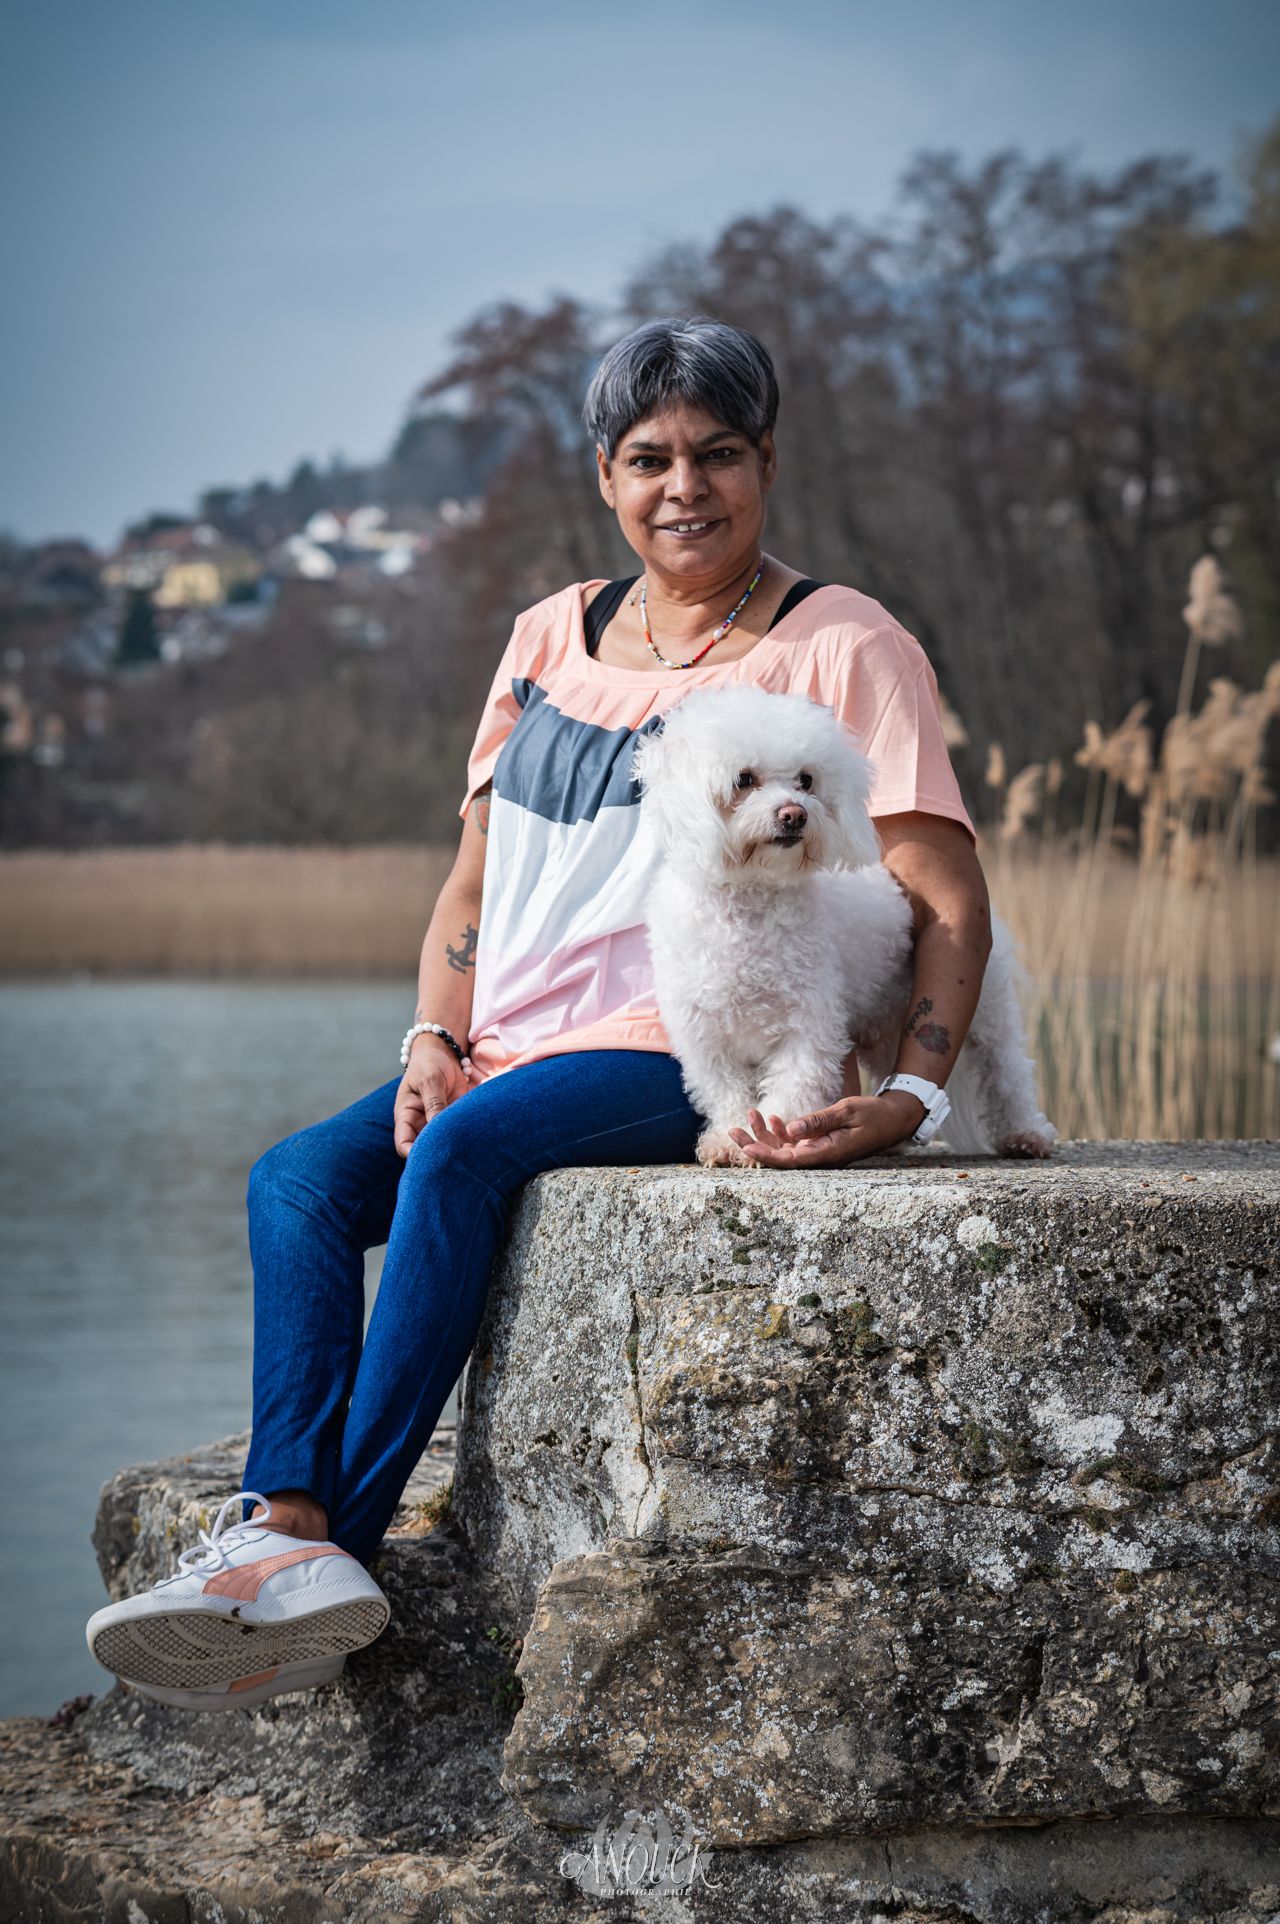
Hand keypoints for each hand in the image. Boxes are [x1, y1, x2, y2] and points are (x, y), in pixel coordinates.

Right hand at [394, 1034, 471, 1157]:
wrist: (443, 1051)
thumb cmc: (429, 1063)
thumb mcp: (430, 1080)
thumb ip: (434, 1103)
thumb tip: (439, 1130)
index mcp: (406, 1115)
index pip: (403, 1143)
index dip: (412, 1154)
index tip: (428, 1158)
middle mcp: (419, 1123)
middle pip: (423, 1148)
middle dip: (435, 1154)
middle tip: (452, 1158)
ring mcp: (436, 1122)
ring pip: (441, 1142)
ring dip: (451, 1146)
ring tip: (465, 1148)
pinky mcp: (452, 1118)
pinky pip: (457, 1132)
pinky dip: (464, 1136)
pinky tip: (474, 1138)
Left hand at [727, 1091, 926, 1166]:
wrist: (894, 1118)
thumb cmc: (874, 1114)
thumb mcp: (847, 1111)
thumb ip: (819, 1121)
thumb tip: (791, 1130)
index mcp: (828, 1154)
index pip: (790, 1161)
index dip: (766, 1155)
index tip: (746, 1147)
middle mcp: (821, 1158)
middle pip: (781, 1158)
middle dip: (755, 1145)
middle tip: (732, 1131)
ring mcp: (820, 1152)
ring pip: (785, 1150)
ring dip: (764, 1135)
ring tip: (748, 1114)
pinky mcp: (821, 1145)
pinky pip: (795, 1143)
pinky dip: (780, 1132)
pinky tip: (769, 1117)